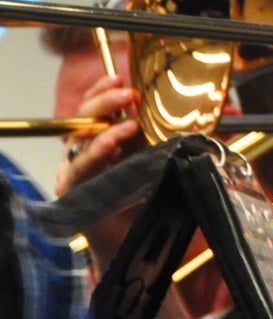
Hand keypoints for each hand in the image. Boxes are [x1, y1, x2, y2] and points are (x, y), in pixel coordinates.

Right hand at [55, 75, 145, 259]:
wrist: (138, 240)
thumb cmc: (144, 200)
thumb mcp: (151, 159)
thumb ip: (148, 136)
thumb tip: (153, 108)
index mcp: (99, 144)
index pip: (92, 111)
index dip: (100, 92)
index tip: (117, 78)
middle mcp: (82, 156)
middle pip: (81, 120)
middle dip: (102, 103)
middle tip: (125, 92)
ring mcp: (75, 174)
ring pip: (78, 142)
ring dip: (104, 127)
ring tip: (129, 121)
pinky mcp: (74, 193)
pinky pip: (80, 168)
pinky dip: (99, 152)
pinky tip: (115, 142)